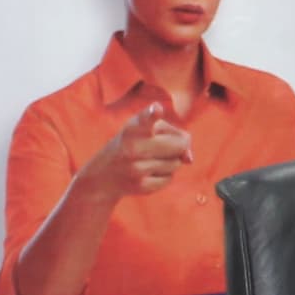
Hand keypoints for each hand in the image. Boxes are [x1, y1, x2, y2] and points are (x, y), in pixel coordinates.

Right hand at [72, 107, 194, 203]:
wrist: (104, 175)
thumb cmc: (133, 144)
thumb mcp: (147, 130)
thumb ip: (174, 135)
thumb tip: (189, 160)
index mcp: (133, 128)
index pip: (145, 119)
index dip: (152, 114)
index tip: (156, 109)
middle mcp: (132, 147)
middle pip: (179, 145)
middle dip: (178, 146)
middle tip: (161, 146)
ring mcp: (136, 168)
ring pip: (176, 163)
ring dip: (170, 161)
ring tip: (149, 160)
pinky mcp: (141, 186)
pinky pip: (169, 179)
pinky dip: (163, 176)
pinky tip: (146, 173)